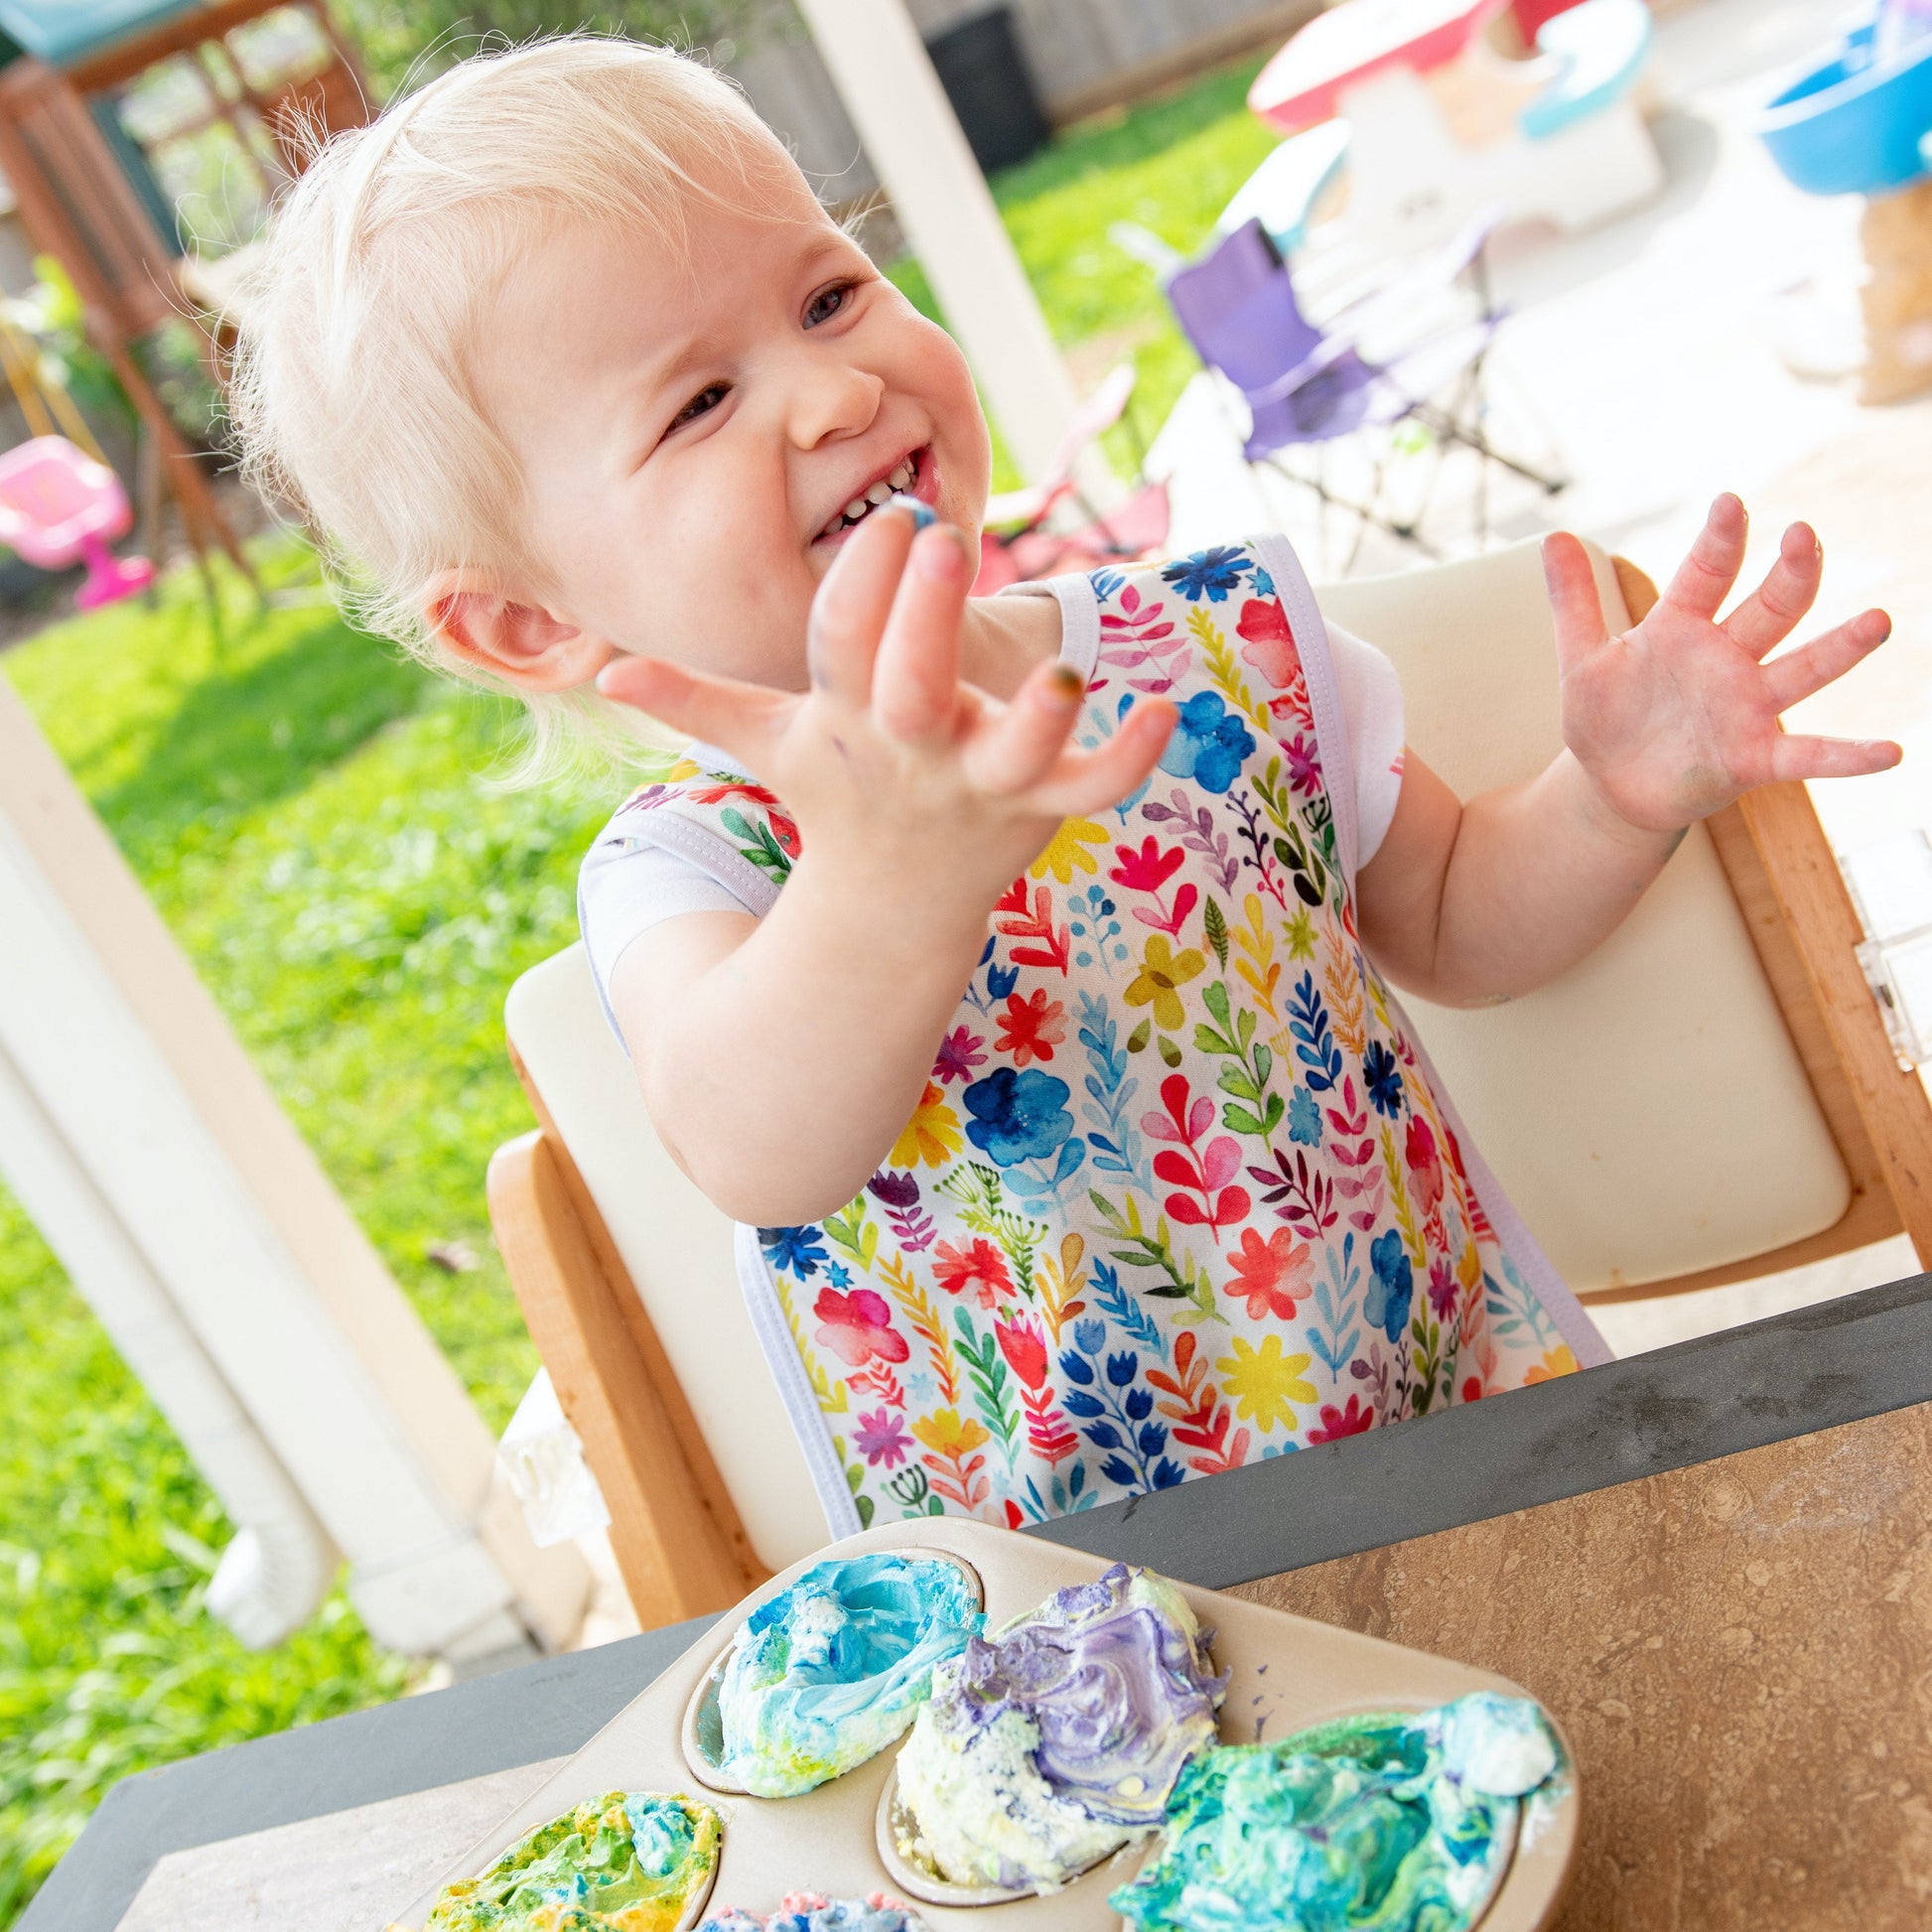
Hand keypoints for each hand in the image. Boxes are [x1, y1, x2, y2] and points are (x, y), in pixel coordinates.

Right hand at [596, 504, 1174, 908]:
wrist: (889, 917)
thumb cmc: (837, 801)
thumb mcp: (771, 747)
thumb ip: (697, 699)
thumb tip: (602, 669)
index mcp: (849, 718)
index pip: (842, 645)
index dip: (860, 587)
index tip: (889, 524)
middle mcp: (911, 750)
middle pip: (910, 687)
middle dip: (922, 619)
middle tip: (942, 537)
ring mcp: (978, 785)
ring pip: (1012, 753)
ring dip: (1037, 719)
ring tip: (1068, 675)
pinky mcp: (1037, 809)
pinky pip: (1090, 790)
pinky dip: (1128, 758)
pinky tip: (1164, 708)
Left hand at [1547, 495, 1900, 834]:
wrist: (1611, 787)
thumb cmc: (1605, 717)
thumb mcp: (1582, 660)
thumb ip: (1574, 601)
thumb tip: (1553, 535)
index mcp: (1682, 627)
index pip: (1706, 574)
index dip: (1718, 542)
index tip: (1729, 503)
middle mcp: (1727, 658)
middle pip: (1770, 608)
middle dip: (1789, 574)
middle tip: (1804, 537)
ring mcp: (1747, 706)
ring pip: (1803, 668)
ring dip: (1840, 648)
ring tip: (1878, 622)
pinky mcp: (1754, 757)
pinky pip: (1808, 755)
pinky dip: (1847, 755)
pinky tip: (1889, 751)